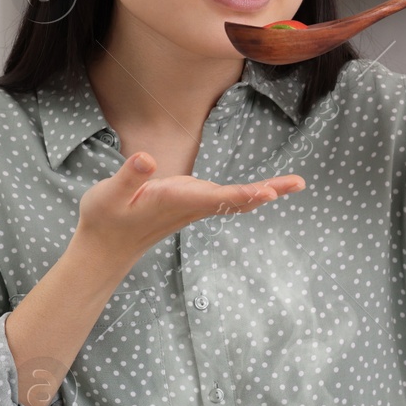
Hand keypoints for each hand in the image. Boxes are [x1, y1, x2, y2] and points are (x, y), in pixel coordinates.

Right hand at [76, 152, 305, 265]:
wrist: (105, 247)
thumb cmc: (105, 218)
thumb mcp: (109, 194)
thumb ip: (129, 176)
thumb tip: (146, 159)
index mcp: (175, 200)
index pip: (217, 198)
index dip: (243, 194)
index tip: (268, 191)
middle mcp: (191, 205)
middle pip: (237, 200)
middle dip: (268, 190)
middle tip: (300, 182)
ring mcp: (193, 207)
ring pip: (235, 200)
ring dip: (265, 191)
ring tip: (294, 183)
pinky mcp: (190, 204)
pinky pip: (227, 200)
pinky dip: (248, 194)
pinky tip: (265, 190)